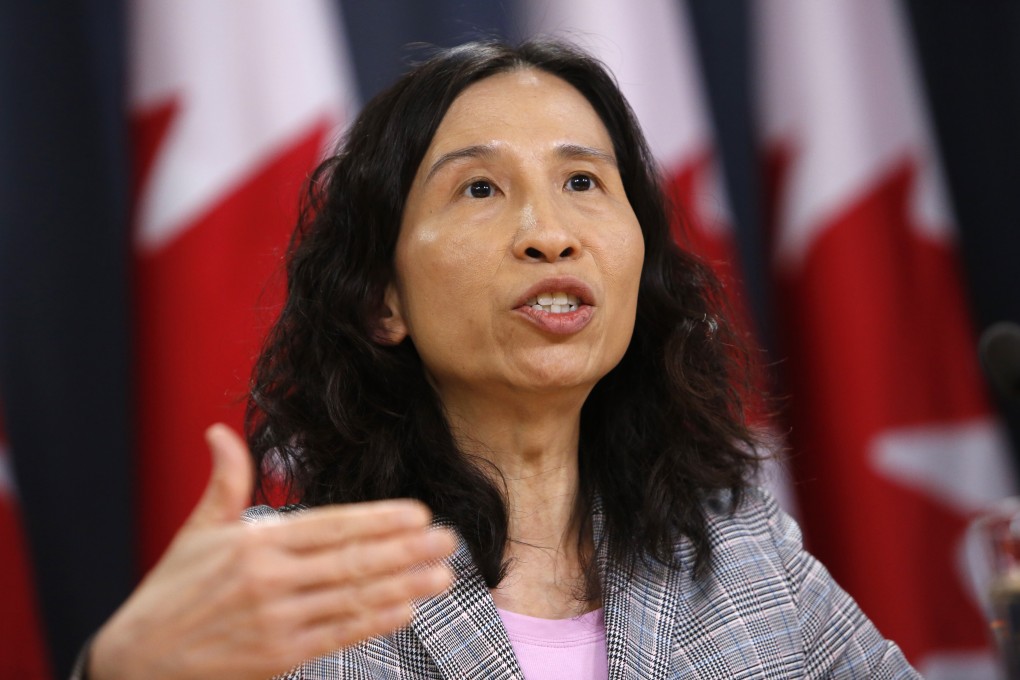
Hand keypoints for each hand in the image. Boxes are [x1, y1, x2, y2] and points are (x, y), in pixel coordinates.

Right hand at [88, 424, 455, 679]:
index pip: (332, 526)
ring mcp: (277, 621)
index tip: (419, 513)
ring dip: (405, 586)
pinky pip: (339, 634)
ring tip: (443, 576)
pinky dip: (375, 621)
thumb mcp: (197, 531)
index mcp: (256, 543)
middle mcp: (270, 580)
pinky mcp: (279, 657)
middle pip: (353, 560)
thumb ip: (224, 482)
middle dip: (407, 550)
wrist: (138, 662)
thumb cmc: (172, 591)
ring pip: (354, 598)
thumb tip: (218, 432)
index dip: (380, 520)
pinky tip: (407, 610)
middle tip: (448, 540)